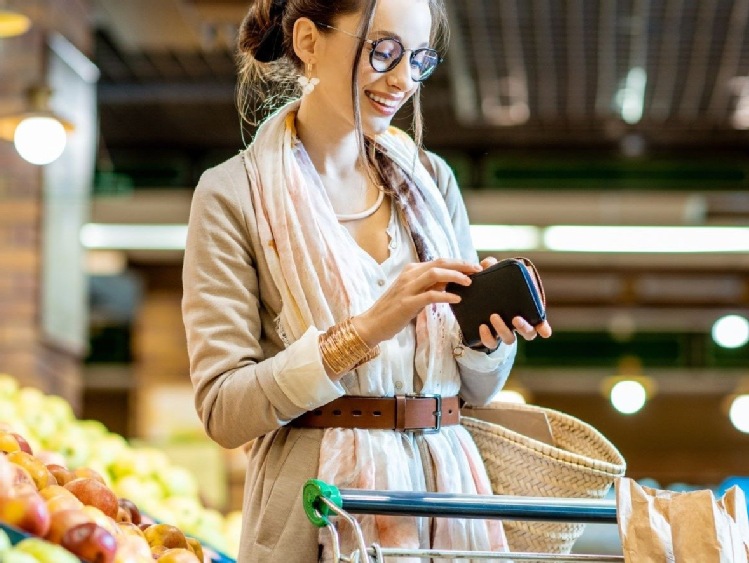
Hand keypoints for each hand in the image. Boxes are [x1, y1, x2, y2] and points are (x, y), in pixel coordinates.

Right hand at [352, 258, 481, 345]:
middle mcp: (409, 275)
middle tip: (478, 269)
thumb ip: (429, 286)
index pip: (439, 261)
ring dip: (455, 276)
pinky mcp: (407, 302)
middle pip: (440, 263)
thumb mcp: (413, 294)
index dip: (458, 262)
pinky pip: (430, 295)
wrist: (372, 323)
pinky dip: (445, 296)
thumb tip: (449, 282)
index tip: (473, 266)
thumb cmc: (394, 310)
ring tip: (469, 282)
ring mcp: (407, 288)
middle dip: (461, 265)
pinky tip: (457, 299)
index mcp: (411, 270)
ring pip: (435, 274)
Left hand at [475, 256, 552, 349]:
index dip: (544, 328)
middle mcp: (518, 325)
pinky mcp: (490, 336)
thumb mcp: (496, 277)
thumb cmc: (496, 288)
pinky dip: (487, 337)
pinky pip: (490, 342)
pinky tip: (482, 327)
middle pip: (528, 333)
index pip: (540, 323)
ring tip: (493, 316)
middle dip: (524, 328)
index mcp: (526, 311)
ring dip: (503, 329)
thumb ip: (493, 267)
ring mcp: (504, 331)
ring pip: (509, 339)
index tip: (545, 332)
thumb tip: (487, 262)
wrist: (479, 302)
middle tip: (515, 318)